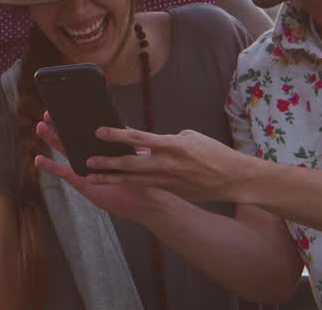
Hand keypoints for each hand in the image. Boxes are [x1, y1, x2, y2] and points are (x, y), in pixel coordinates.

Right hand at [34, 114, 166, 219]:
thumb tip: (123, 127)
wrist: (144, 199)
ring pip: (65, 150)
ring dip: (52, 139)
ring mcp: (85, 167)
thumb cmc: (142, 176)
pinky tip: (38, 159)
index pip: (87, 129)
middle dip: (59, 125)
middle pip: (72, 136)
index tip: (66, 106)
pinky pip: (63, 172)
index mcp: (103, 146)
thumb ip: (127, 140)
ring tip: (40, 127)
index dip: (76, 118)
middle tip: (48, 113)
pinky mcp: (81, 181)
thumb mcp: (135, 153)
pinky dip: (50, 166)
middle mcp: (92, 154)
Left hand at [83, 126, 256, 202]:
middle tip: (88, 160)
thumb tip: (150, 142)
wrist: (233, 179)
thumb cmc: (213, 153)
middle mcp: (167, 164)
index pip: (140, 139)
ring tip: (91, 177)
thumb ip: (167, 139)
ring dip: (111, 178)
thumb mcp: (190, 137)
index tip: (100, 131)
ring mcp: (167, 180)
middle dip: (107, 162)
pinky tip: (115, 182)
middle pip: (130, 163)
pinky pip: (144, 185)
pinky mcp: (170, 191)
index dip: (118, 135)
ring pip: (133, 179)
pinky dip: (128, 183)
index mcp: (172, 145)